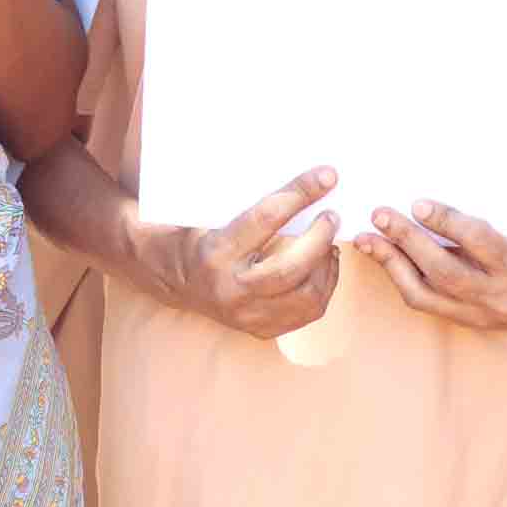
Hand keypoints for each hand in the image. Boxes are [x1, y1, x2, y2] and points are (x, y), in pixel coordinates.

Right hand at [149, 167, 341, 338]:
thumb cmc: (196, 233)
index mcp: (214, 252)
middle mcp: (230, 289)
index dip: (300, 194)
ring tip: (330, 240)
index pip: (265, 219)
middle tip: (332, 215)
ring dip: (326, 264)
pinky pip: (307, 312)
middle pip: (291, 267)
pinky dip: (324, 285)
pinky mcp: (261, 329)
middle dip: (320, 237)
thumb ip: (251, 202)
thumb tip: (303, 178)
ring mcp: (247, 315)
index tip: (326, 177)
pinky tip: (325, 265)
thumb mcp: (210, 212)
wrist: (174, 277)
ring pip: (306, 296)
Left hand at [352, 198, 506, 330]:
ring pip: (426, 293)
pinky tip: (379, 253)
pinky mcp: (466, 318)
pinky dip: (399, 277)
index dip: (449, 224)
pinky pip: (425, 301)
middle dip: (409, 242)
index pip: (481, 244)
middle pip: (445, 271)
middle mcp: (501, 298)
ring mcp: (481, 313)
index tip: (421, 202)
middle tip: (381, 212)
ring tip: (366, 236)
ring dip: (392, 264)